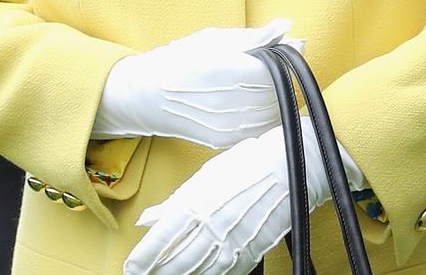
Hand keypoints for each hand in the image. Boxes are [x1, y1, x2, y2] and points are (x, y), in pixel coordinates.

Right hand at [91, 18, 306, 147]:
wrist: (147, 96)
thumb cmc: (181, 59)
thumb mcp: (213, 39)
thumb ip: (253, 36)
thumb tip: (287, 26)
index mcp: (220, 69)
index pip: (273, 68)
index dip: (287, 54)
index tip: (287, 44)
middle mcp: (223, 101)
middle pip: (278, 90)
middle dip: (284, 72)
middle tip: (275, 58)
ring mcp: (225, 126)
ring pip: (275, 111)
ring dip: (279, 93)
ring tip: (263, 78)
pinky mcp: (225, 141)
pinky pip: (263, 127)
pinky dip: (269, 111)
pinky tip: (256, 98)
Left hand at [123, 116, 367, 274]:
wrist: (294, 165)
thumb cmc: (250, 162)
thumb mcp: (208, 174)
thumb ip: (175, 201)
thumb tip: (148, 218)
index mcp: (199, 202)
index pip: (162, 237)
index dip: (143, 256)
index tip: (131, 266)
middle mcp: (213, 226)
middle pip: (176, 261)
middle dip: (156, 272)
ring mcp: (233, 242)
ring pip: (198, 271)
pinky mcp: (251, 252)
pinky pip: (224, 272)